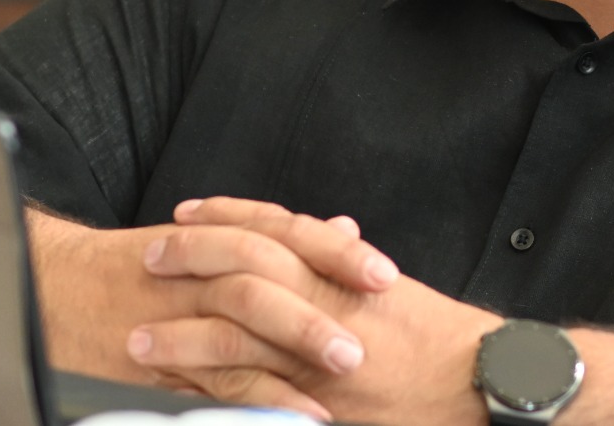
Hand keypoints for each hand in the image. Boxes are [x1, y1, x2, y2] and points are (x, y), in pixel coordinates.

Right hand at [26, 203, 397, 419]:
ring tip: (347, 363)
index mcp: (213, 238)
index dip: (334, 252)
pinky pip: (210, 382)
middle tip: (375, 316)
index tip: (383, 272)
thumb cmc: (138, 265)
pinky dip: (258, 396)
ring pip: (239, 324)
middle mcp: (195, 272)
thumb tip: (344, 226)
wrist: (45, 286)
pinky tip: (301, 412)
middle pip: (266, 274)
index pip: (283, 235)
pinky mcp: (154, 367)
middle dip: (322, 297)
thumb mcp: (206, 239)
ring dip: (295, 341)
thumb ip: (277, 236)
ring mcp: (173, 319)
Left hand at [131, 198, 501, 425]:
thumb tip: (331, 232)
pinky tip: (178, 397)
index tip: (191, 213)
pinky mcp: (315, 400)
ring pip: (234, 333)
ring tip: (137, 339)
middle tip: (150, 257)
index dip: (229, 217)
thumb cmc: (441, 337)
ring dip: (180, 335)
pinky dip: (210, 393)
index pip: (274, 229)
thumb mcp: (394, 288)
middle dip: (192, 262)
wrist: (476, 381)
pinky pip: (250, 391)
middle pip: (243, 269)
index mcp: (343, 270)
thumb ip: (352, 263)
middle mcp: (325, 305)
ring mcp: (316, 355)